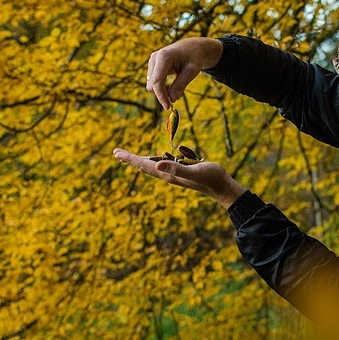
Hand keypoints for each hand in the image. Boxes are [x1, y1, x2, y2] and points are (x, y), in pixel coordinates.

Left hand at [113, 148, 246, 208]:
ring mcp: (174, 174)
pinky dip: (154, 161)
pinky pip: (162, 165)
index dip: (130, 158)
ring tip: (130, 157)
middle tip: (117, 153)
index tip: (117, 152)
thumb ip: (176, 169)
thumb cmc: (210, 177)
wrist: (221, 187)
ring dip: (140, 161)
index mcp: (168, 174)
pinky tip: (155, 160)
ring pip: (153, 167)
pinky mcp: (181, 172)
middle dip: (131, 159)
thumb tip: (156, 165)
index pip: (144, 165)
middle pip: (145, 166)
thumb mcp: (193, 171)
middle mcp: (168, 175)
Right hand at [146, 37, 223, 109]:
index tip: (167, 107)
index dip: (161, 96)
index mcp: (164, 57)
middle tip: (179, 97)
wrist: (193, 47)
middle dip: (163, 94)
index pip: (157, 81)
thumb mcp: (191, 72)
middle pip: (152, 85)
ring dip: (163, 91)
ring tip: (179, 90)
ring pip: (152, 85)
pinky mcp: (153, 65)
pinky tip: (173, 87)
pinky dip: (162, 88)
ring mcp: (152, 61)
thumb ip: (180, 85)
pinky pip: (154, 82)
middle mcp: (154, 58)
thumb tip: (171, 99)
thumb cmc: (194, 58)